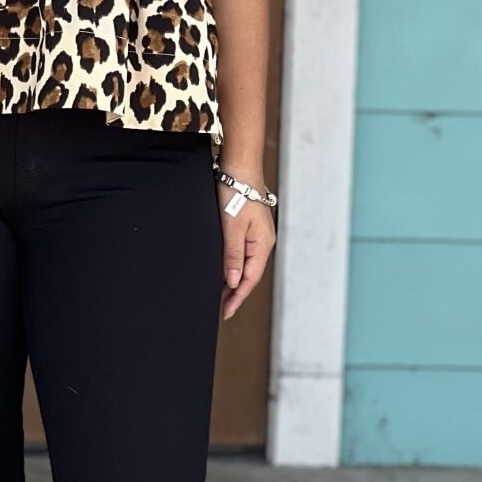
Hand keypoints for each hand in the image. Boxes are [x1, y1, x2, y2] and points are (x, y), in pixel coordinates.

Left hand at [218, 193, 274, 320]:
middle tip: (219, 308)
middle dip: (235, 293)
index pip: (249, 279)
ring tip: (218, 295)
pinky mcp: (249, 228)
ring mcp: (257, 236)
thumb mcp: (231, 228)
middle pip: (249, 275)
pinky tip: (223, 271)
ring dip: (232, 280)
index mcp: (262, 245)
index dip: (237, 298)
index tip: (225, 312)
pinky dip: (232, 265)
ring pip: (245, 265)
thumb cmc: (236, 194)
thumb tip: (234, 282)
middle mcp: (263, 243)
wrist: (239, 169)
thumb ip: (233, 256)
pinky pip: (242, 253)